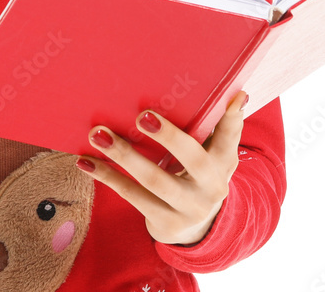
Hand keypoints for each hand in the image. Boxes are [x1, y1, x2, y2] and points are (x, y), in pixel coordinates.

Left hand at [75, 91, 247, 245]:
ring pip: (153, 182)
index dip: (230, 119)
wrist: (199, 230)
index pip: (229, 138)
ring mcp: (186, 210)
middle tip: (142, 115)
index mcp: (222, 165)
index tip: (230, 95)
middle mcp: (210, 189)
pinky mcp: (163, 224)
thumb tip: (238, 94)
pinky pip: (131, 196)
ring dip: (124, 156)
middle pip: (191, 160)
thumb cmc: (203, 176)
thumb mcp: (219, 156)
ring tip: (98, 134)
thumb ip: (226, 128)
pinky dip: (107, 177)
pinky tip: (86, 162)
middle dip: (168, 137)